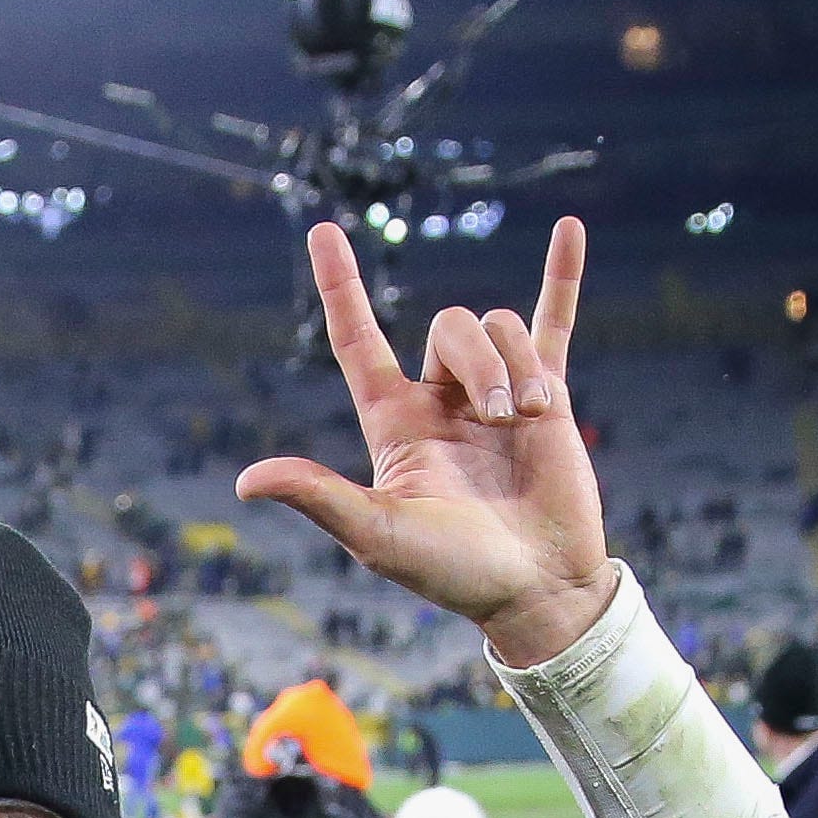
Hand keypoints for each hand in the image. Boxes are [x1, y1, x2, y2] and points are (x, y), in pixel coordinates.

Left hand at [237, 218, 615, 668]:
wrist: (536, 590)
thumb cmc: (453, 573)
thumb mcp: (380, 535)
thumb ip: (320, 498)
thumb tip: (246, 482)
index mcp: (395, 424)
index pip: (358, 341)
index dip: (341, 287)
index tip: (323, 230)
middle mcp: (441, 402)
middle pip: (450, 327)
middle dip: (479, 360)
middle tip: (501, 421)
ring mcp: (496, 396)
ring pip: (499, 328)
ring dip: (517, 365)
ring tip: (531, 419)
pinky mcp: (549, 399)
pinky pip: (552, 325)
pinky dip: (562, 278)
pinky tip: (570, 227)